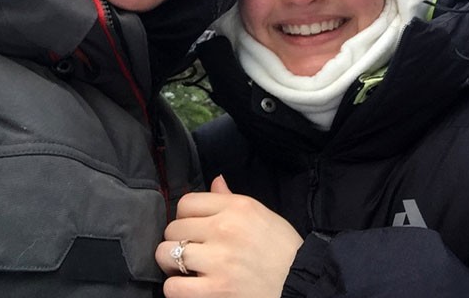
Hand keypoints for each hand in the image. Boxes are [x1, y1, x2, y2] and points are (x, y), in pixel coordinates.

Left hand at [155, 175, 303, 297]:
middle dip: (178, 241)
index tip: (194, 230)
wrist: (303, 285)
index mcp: (237, 208)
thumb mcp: (263, 216)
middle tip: (193, 252)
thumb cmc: (284, 251)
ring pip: (165, 255)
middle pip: (173, 228)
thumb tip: (216, 181)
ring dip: (173, 265)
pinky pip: (173, 287)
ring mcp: (218, 262)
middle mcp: (224, 230)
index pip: (186, 202)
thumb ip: (232, 200)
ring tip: (188, 270)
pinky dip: (178, 289)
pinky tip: (192, 288)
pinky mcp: (214, 292)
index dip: (186, 218)